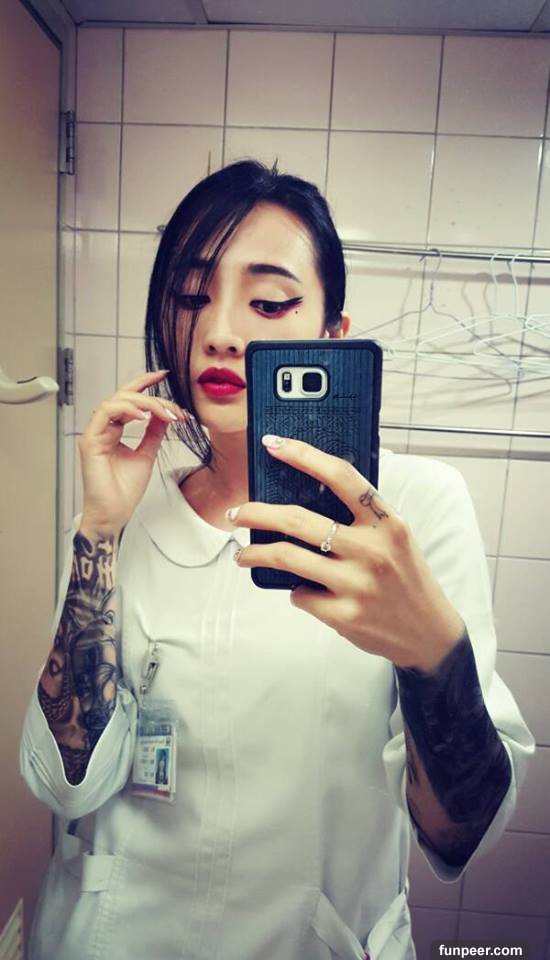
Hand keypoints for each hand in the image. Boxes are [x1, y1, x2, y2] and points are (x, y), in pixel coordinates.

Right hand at [78, 370, 186, 535]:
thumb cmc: (125, 490)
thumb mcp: (147, 454)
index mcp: (114, 429)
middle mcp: (103, 428)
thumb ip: (154, 432)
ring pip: (117, 401)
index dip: (144, 384)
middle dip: (151, 395)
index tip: (164, 375)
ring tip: (164, 413)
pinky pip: (106, 413)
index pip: (128, 399)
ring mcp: (95, 433)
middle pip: (124, 396)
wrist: (114, 514)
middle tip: (174, 407)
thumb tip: (166, 414)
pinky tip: (145, 416)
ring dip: (144, 403)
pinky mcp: (90, 441)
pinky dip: (126, 410)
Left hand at [227, 435, 464, 671]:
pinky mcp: (344, 615)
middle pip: (298, 520)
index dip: (303, 456)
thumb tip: (306, 493)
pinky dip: (296, 591)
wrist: (428, 632)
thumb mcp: (396, 537)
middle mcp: (372, 550)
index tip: (274, 445)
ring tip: (243, 555)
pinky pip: (300, 595)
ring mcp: (356, 584)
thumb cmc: (405, 577)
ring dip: (256, 555)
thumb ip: (361, 517)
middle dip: (257, 513)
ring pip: (288, 558)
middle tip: (236, 513)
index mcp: (386, 522)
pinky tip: (303, 592)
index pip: (340, 477)